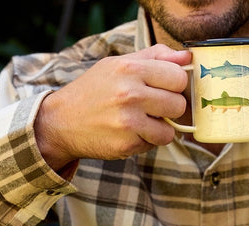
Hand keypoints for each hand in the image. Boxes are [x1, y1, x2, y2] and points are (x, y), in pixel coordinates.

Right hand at [34, 44, 190, 170]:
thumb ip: (154, 57)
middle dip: (170, 108)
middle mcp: (130, 94)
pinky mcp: (126, 144)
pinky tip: (130, 133)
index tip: (165, 88)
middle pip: (178, 105)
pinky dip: (146, 141)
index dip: (175, 84)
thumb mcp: (118, 64)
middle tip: (153, 108)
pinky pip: (153, 145)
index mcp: (130, 69)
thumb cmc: (94, 91)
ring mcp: (128, 122)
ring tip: (143, 123)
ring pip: (170, 131)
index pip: (178, 77)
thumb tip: (186, 58)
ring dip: (160, 129)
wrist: (61, 122)